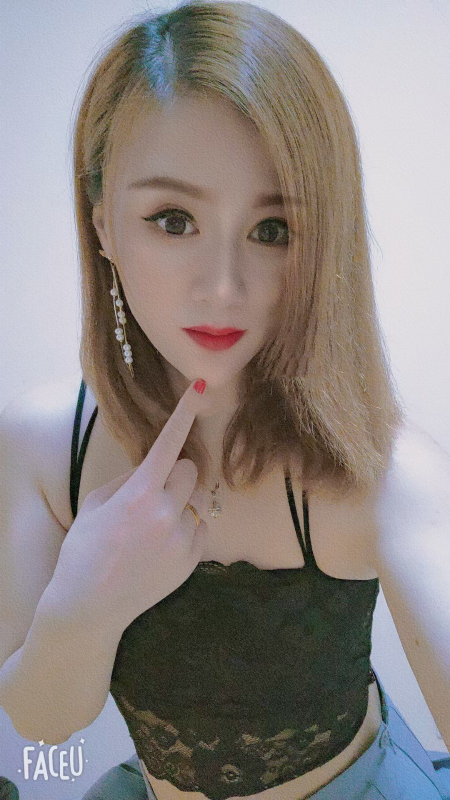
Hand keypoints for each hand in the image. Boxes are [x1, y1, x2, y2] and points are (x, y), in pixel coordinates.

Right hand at [49, 379, 208, 627]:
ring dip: (180, 505)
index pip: (168, 444)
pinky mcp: (192, 560)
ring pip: (196, 501)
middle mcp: (166, 513)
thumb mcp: (96, 504)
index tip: (200, 389)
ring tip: (152, 530)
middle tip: (152, 494)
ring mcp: (182, 539)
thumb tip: (152, 469)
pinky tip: (160, 548)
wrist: (89, 606)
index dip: (185, 414)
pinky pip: (200, 529)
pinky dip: (185, 531)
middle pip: (189, 470)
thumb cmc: (84, 551)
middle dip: (174, 475)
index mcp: (139, 494)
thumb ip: (129, 481)